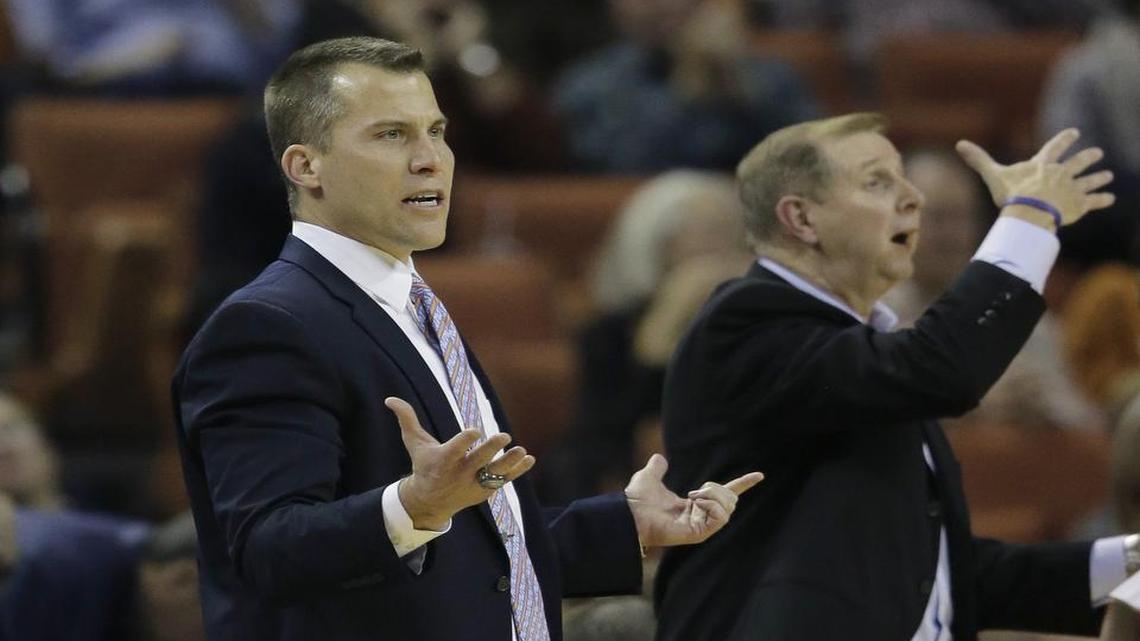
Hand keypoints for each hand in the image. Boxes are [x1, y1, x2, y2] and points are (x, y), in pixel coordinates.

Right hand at [385, 397, 534, 529]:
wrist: (429, 502)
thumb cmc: (423, 465)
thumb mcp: (414, 444)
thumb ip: (407, 419)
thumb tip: (390, 399)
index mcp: (443, 460)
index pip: (455, 450)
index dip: (465, 440)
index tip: (475, 431)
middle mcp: (459, 473)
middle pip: (478, 461)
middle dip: (491, 449)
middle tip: (504, 436)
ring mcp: (474, 484)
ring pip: (494, 474)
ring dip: (509, 463)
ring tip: (522, 450)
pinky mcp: (485, 491)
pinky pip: (504, 481)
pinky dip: (517, 471)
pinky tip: (529, 459)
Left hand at [624, 454, 763, 548]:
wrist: (629, 513)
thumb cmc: (637, 500)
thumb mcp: (649, 477)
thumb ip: (656, 468)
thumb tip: (659, 459)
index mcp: (694, 505)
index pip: (723, 495)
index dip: (741, 484)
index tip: (759, 475)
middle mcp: (701, 517)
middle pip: (730, 499)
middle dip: (717, 488)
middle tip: (695, 491)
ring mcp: (702, 527)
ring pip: (728, 507)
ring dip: (713, 496)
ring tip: (694, 497)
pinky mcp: (701, 534)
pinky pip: (721, 516)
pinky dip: (711, 504)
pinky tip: (696, 503)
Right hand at [956, 129, 1114, 226]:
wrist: (1031, 214)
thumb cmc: (1012, 195)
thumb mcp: (993, 175)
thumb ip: (979, 160)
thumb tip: (959, 144)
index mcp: (1042, 165)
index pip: (1056, 146)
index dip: (1066, 138)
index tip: (1076, 132)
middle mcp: (1061, 173)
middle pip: (1078, 162)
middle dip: (1089, 157)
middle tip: (1098, 153)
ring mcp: (1072, 189)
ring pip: (1089, 181)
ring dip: (1099, 178)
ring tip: (1108, 175)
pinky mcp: (1079, 205)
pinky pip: (1094, 201)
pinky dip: (1102, 199)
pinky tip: (1110, 199)